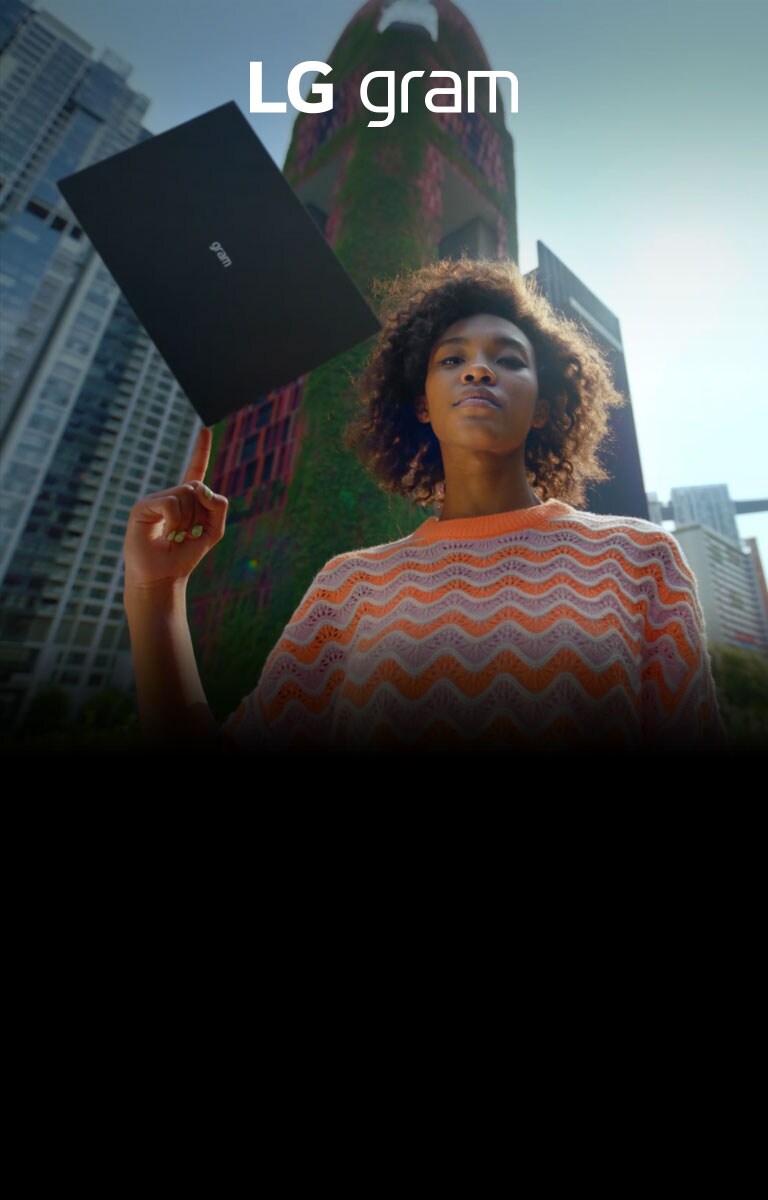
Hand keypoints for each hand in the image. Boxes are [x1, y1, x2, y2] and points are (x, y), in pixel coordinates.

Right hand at [123, 426, 227, 591]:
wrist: (163, 576)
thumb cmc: (185, 555)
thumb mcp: (213, 530)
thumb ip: (218, 506)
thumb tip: (201, 487)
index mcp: (185, 500)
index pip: (195, 470)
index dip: (201, 450)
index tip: (205, 429)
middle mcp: (169, 496)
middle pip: (197, 487)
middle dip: (200, 513)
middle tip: (187, 534)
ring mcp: (154, 499)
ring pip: (186, 494)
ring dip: (187, 520)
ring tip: (175, 536)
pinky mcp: (142, 506)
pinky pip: (171, 503)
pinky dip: (175, 521)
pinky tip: (166, 534)